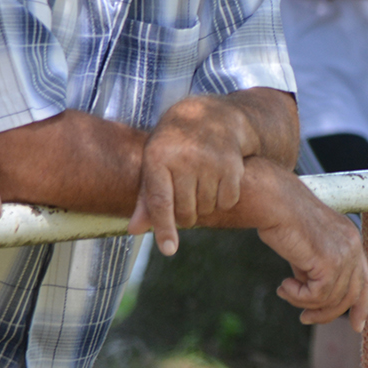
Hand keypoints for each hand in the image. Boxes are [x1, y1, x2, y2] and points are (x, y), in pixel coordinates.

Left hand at [127, 96, 255, 254]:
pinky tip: (217, 185)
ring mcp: (211, 161)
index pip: (160, 201)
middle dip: (185, 215)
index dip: (163, 228)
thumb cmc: (175, 145)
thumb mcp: (155, 163)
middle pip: (185, 210)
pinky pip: (227, 201)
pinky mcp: (233, 165)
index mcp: (158, 157)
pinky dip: (223, 201)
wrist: (212, 117)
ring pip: (207, 207)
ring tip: (200, 188)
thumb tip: (134, 231)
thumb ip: (146, 198)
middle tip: (185, 204)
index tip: (169, 250)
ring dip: (204, 207)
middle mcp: (185, 158)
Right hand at [256, 174, 367, 328]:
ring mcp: (344, 253)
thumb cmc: (282, 220)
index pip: (365, 279)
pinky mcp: (329, 261)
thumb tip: (317, 296)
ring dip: (304, 302)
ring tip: (285, 291)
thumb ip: (318, 268)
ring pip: (331, 299)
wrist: (273, 202)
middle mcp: (353, 246)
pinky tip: (283, 286)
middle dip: (328, 313)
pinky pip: (317, 296)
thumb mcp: (308, 247)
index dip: (361, 305)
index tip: (356, 326)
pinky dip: (298, 297)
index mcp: (351, 239)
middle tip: (305, 319)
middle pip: (351, 295)